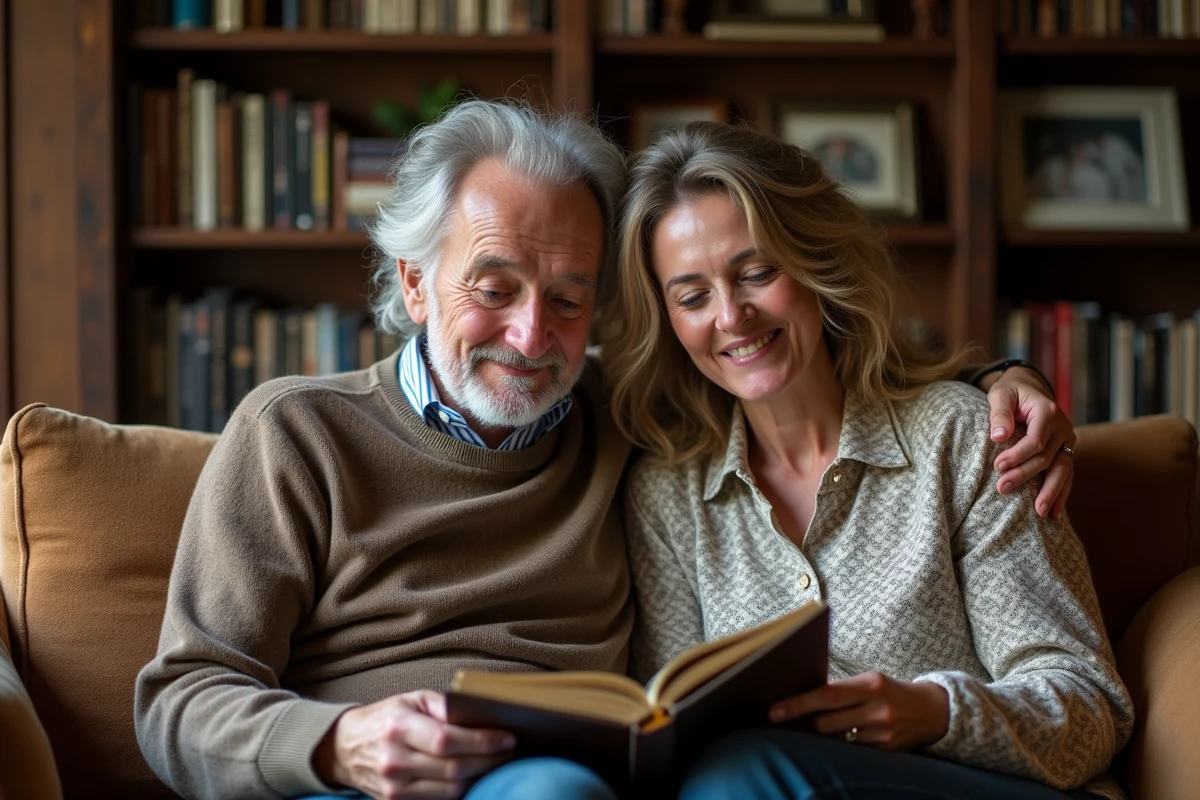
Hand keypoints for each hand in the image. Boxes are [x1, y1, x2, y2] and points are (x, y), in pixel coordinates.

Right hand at [313, 690, 514, 799]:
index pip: (447, 740)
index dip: (482, 742)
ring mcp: (393, 787)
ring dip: (479, 778)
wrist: (346, 748)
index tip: (506, 738)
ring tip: (496, 763)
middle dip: (489, 761)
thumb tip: (480, 715)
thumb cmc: (386, 718)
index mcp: (399, 727)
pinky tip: (473, 777)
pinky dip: (460, 791)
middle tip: (509, 752)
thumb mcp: (412, 699)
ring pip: (450, 790)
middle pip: (453, 768)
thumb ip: (444, 705)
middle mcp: (394, 760)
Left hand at [769, 671, 948, 750]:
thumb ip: (841, 689)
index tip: (774, 711)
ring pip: (836, 740)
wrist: (932, 711)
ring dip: (817, 738)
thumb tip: (802, 699)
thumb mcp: (869, 681)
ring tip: (801, 731)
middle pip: (827, 722)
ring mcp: (882, 733)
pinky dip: (838, 747)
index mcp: (870, 684)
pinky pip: (851, 751)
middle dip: (801, 724)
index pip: (826, 695)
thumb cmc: (890, 691)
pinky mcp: (886, 752)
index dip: (798, 704)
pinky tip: (829, 743)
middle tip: (778, 723)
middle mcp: (877, 709)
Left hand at [983, 366, 1075, 519]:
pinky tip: (1055, 514)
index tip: (998, 466)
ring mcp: (1067, 441)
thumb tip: (998, 437)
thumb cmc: (1011, 392)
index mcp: (1048, 412)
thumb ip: (1000, 414)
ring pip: (1062, 470)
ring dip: (1050, 492)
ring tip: (1039, 513)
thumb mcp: (1001, 395)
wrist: (1028, 388)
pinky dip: (1061, 493)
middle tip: (1002, 488)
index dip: (1017, 455)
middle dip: (1025, 475)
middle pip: (1046, 458)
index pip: (1035, 440)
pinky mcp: (1065, 451)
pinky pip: (1066, 474)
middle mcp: (1063, 428)